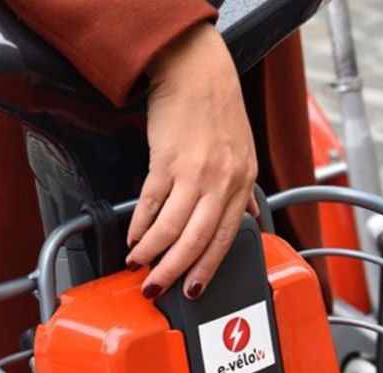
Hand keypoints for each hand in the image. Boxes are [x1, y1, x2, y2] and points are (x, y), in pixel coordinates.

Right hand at [126, 22, 257, 299]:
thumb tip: (248, 218)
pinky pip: (151, 202)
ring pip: (172, 227)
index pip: (227, 237)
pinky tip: (134, 236)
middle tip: (158, 288)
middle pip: (198, 239)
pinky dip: (140, 224)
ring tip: (138, 264)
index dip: (208, 269)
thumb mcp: (242, 152)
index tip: (194, 290)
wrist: (196, 70)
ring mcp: (194, 171)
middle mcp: (222, 180)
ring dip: (151, 252)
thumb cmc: (217, 109)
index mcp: (242, 181)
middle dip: (176, 270)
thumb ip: (242, 190)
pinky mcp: (167, 159)